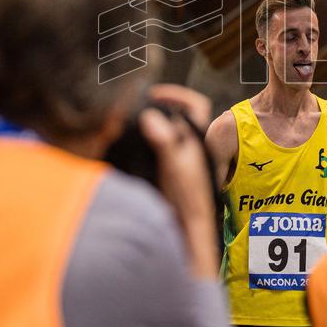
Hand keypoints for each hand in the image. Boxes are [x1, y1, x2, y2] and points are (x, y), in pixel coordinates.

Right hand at [139, 84, 217, 278]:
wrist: (188, 231)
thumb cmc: (187, 200)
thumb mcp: (174, 166)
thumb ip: (164, 140)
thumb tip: (150, 116)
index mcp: (196, 140)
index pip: (195, 106)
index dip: (178, 95)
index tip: (156, 95)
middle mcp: (190, 147)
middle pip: (177, 118)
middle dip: (157, 111)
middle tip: (136, 110)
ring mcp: (180, 161)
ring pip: (166, 135)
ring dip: (150, 129)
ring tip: (129, 128)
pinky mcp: (169, 174)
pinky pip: (157, 151)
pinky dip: (145, 146)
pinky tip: (130, 150)